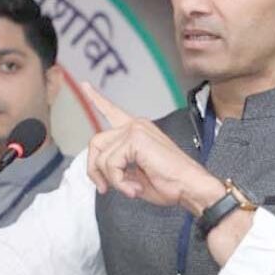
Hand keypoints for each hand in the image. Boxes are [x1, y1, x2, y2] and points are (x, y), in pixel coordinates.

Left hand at [81, 83, 223, 213]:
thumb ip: (118, 167)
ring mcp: (135, 129)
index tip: (84, 85)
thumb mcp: (136, 175)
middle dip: (94, 169)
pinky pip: (111, 164)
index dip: (96, 99)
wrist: (191, 186)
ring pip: (101, 157)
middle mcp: (136, 125)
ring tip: (131, 189)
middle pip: (95, 142)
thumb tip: (101, 171)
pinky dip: (119, 182)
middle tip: (105, 188)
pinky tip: (135, 188)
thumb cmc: (170, 183)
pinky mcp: (136, 138)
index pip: (112, 111)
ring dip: (112, 180)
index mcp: (138, 131)